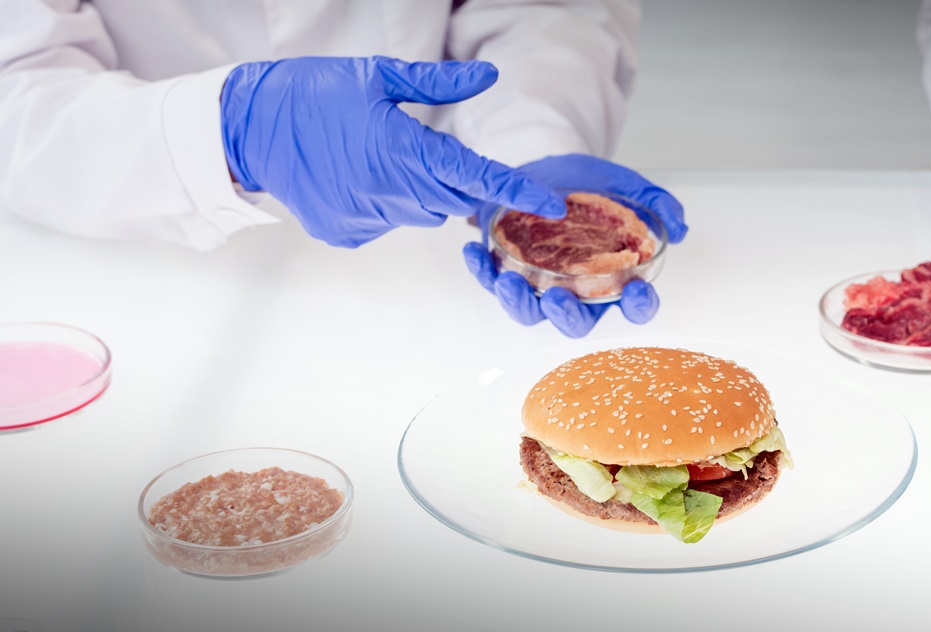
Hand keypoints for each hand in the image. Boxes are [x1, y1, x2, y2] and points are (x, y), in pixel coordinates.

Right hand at [220, 56, 565, 246]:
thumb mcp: (376, 77)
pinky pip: (387, 221)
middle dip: (458, 182)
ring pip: (420, 213)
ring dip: (419, 191)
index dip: (517, 191)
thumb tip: (487, 77)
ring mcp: (367, 218)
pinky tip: (356, 176)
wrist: (246, 128)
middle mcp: (390, 193)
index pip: (476, 178)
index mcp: (403, 152)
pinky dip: (385, 202)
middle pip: (453, 200)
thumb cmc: (311, 92)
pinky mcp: (347, 233)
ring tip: (381, 157)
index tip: (552, 204)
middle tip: (431, 151)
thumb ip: (437, 82)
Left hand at [463, 154, 686, 336]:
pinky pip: (493, 282)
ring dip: (519, 303)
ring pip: (531, 312)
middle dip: (567, 316)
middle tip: (558, 298)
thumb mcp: (627, 186)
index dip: (638, 306)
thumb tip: (678, 229)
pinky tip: (475, 251)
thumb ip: (657, 205)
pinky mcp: (508, 271)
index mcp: (612, 278)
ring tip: (509, 280)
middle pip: (577, 322)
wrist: (549, 164)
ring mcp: (540, 284)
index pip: (633, 305)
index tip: (637, 291)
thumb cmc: (591, 184)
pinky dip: (482, 271)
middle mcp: (577, 291)